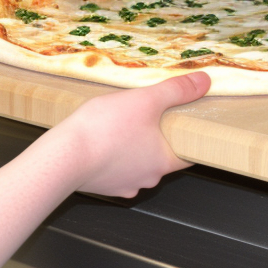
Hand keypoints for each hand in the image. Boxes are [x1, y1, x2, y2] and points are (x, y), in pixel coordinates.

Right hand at [46, 72, 210, 197]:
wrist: (63, 156)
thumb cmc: (104, 129)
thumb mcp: (145, 99)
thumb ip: (176, 90)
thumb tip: (204, 82)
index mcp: (163, 162)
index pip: (190, 153)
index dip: (190, 136)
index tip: (186, 122)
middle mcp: (147, 179)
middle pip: (161, 156)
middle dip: (156, 137)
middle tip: (146, 115)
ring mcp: (123, 185)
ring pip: (137, 163)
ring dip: (132, 147)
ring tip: (119, 125)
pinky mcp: (102, 185)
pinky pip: (114, 168)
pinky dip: (112, 155)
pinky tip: (102, 139)